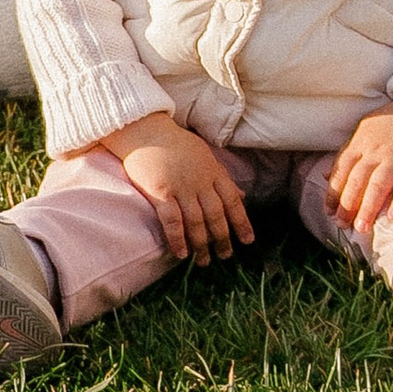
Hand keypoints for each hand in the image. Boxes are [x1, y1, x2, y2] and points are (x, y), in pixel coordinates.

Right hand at [95, 117, 255, 264]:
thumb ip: (222, 178)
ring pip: (196, 222)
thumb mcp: (205, 156)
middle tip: (225, 256)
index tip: (247, 241)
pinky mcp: (160, 192)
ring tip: (204, 261)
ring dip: (202, 245)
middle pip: (216, 215)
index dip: (241, 222)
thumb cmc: (175, 144)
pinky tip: (181, 253)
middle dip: (222, 239)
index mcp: (213, 171)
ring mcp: (181, 187)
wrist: (145, 130)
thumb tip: (242, 196)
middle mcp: (200, 181)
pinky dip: (178, 239)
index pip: (233, 201)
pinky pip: (172, 221)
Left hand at [324, 92, 392, 241]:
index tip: (329, 212)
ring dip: (369, 207)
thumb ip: (346, 154)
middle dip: (348, 204)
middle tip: (342, 224)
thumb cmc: (390, 124)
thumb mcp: (363, 132)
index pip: (342, 170)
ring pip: (380, 184)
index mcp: (360, 143)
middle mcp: (376, 150)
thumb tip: (324, 176)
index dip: (334, 192)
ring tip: (362, 227)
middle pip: (358, 180)